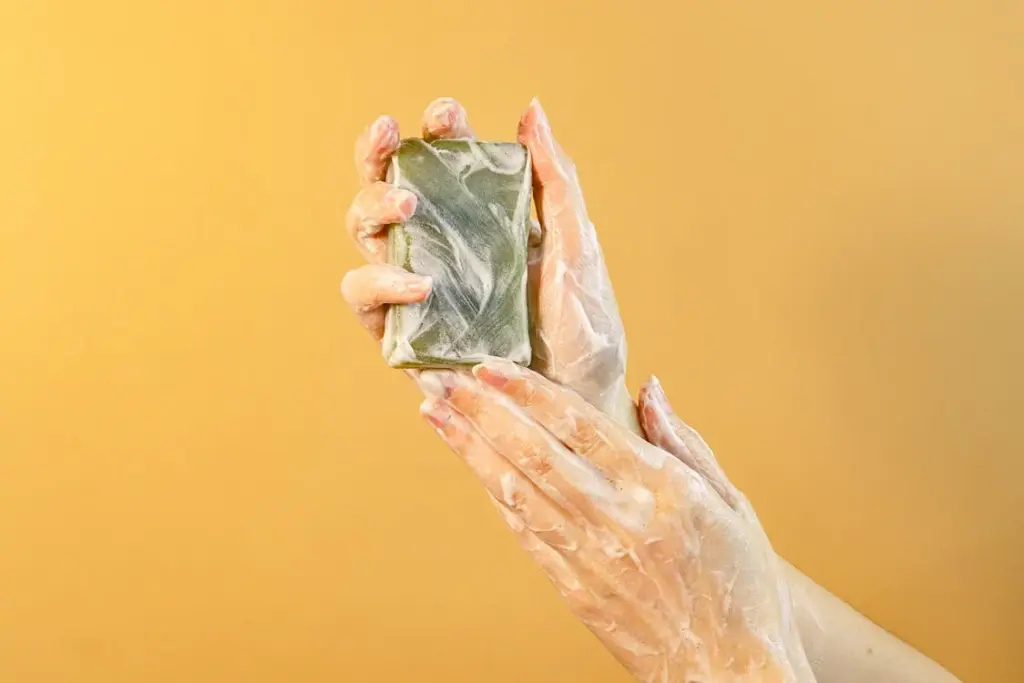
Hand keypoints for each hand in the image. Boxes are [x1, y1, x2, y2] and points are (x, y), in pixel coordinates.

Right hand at [340, 99, 632, 425]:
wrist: (576, 406)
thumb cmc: (583, 330)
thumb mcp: (578, 247)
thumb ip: (555, 180)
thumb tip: (532, 109)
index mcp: (482, 222)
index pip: (444, 164)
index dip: (436, 133)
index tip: (446, 115)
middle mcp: (441, 250)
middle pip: (386, 190)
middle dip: (379, 156)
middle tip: (390, 133)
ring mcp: (416, 291)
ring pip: (364, 236)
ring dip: (372, 210)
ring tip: (408, 209)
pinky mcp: (401, 335)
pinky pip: (365, 299)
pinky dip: (381, 283)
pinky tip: (420, 286)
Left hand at [418, 361, 816, 682]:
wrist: (728, 669)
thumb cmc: (739, 585)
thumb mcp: (731, 503)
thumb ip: (685, 442)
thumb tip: (651, 390)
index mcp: (660, 489)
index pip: (581, 425)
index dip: (530, 392)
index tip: (492, 365)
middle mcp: (617, 519)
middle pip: (536, 453)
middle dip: (484, 412)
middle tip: (444, 378)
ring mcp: (590, 556)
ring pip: (517, 490)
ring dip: (473, 449)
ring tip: (437, 414)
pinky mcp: (573, 587)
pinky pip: (525, 533)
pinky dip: (494, 497)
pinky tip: (472, 470)